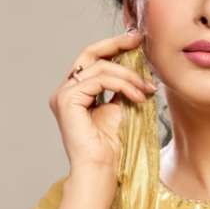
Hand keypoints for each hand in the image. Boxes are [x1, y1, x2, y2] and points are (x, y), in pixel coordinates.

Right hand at [50, 26, 157, 179]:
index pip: (92, 59)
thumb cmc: (111, 147)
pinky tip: (138, 97)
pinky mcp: (67, 100)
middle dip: (116, 45)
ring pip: (100, 68)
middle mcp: (64, 91)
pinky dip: (123, 85)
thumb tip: (138, 69)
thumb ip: (121, 88)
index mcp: (75, 92)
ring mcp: (63, 95)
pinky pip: (99, 80)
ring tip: (147, 90)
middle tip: (139, 39)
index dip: (113, 46)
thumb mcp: (120, 108)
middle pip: (90, 54)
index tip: (136, 39)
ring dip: (129, 76)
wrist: (101, 169)